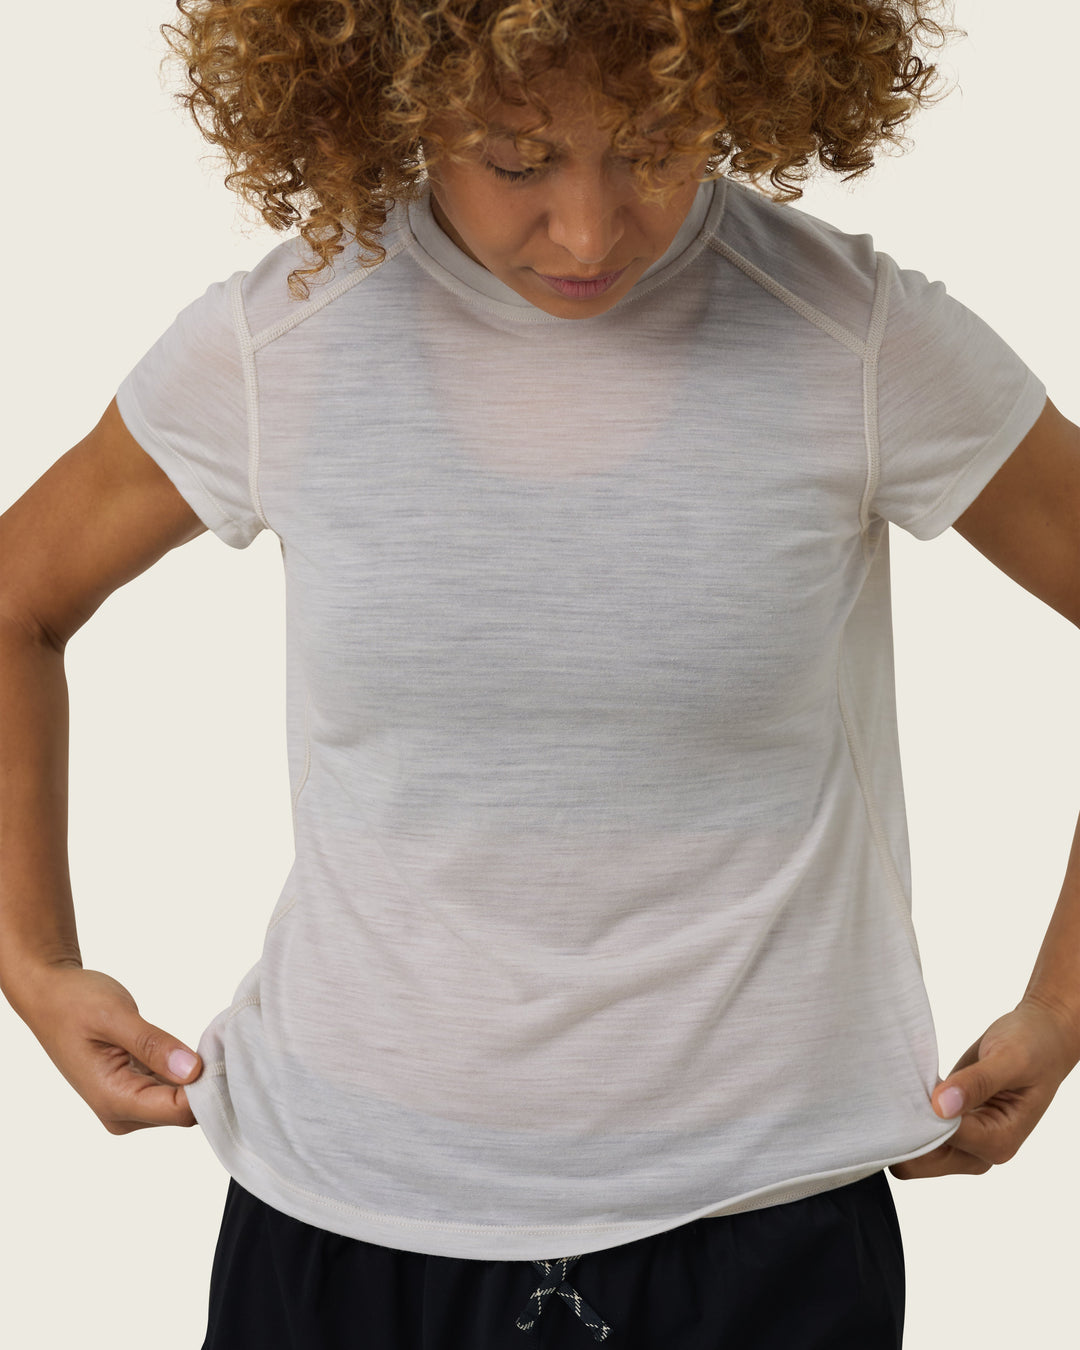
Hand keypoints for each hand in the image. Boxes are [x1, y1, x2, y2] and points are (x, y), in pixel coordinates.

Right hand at [10, 963, 202, 1133]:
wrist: (50, 997)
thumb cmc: (75, 1003)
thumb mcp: (115, 1017)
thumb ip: (153, 1045)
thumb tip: (192, 1071)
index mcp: (113, 1100)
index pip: (178, 1112)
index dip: (207, 1087)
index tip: (225, 1056)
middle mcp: (121, 1113)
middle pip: (182, 1112)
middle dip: (205, 1081)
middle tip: (219, 1044)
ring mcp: (127, 1104)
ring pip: (179, 1102)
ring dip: (197, 1077)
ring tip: (206, 1044)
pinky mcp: (133, 1091)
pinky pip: (170, 1090)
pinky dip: (185, 1072)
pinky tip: (190, 1050)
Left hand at [889, 996, 1079, 1179]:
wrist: (1042, 1036)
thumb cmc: (1034, 1046)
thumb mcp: (1009, 1059)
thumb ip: (977, 1083)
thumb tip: (941, 1107)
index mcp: (998, 1142)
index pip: (941, 1143)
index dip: (917, 1120)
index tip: (901, 1093)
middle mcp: (980, 1149)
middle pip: (922, 1160)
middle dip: (905, 1130)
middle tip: (893, 1091)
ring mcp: (965, 1139)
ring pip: (917, 1148)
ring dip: (904, 1120)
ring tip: (901, 1085)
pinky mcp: (953, 1123)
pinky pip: (921, 1128)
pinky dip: (910, 1110)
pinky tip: (908, 1084)